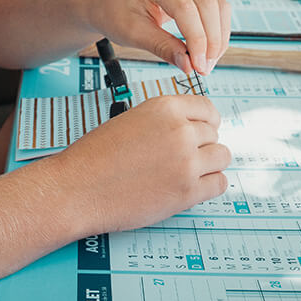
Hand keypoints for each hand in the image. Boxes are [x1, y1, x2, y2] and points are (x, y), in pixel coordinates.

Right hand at [52, 94, 229, 233]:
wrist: (78, 188)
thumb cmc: (96, 156)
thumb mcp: (132, 119)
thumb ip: (164, 120)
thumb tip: (191, 127)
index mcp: (165, 108)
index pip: (208, 108)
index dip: (207, 120)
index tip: (205, 129)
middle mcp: (180, 131)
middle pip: (215, 134)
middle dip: (203, 144)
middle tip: (187, 155)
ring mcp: (187, 163)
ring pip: (222, 157)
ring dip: (210, 164)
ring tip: (190, 171)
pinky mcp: (187, 192)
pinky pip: (220, 184)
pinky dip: (210, 186)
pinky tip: (193, 186)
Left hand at [88, 0, 229, 76]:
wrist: (105, 3)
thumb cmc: (113, 13)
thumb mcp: (134, 34)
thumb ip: (164, 48)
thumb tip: (190, 66)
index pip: (185, 7)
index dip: (197, 39)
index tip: (199, 66)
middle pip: (208, 5)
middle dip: (211, 41)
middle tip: (205, 69)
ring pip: (217, 6)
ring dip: (218, 37)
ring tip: (207, 63)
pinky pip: (215, 8)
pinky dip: (215, 31)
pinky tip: (208, 51)